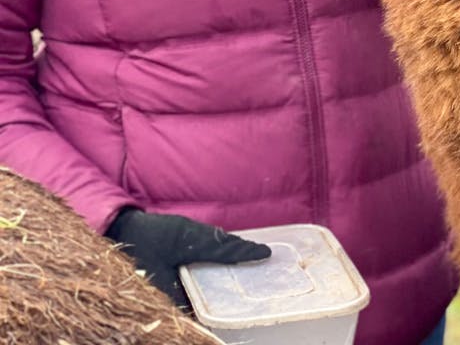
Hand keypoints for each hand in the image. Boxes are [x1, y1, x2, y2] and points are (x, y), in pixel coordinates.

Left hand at [105, 208, 270, 307]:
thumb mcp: (152, 276)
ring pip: (215, 237)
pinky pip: (205, 236)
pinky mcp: (179, 229)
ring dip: (230, 245)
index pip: (223, 248)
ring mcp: (186, 227)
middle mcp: (192, 231)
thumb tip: (191, 311)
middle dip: (242, 247)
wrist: (115, 227)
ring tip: (245, 251)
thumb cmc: (131, 252)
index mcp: (189, 240)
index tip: (265, 253)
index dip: (244, 253)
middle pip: (223, 240)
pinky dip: (217, 243)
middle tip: (262, 252)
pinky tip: (219, 250)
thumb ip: (173, 293)